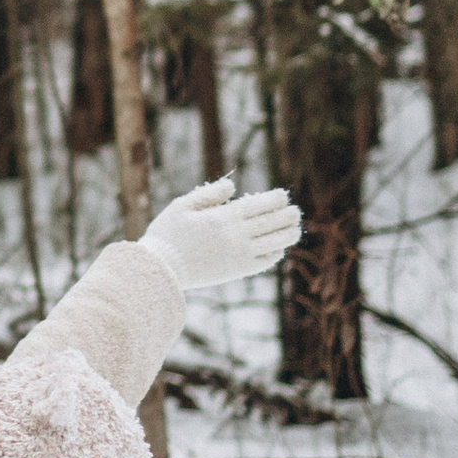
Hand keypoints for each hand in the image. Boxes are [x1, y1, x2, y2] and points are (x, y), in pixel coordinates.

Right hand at [144, 178, 302, 293]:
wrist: (162, 270)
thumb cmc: (167, 235)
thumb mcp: (182, 207)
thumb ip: (208, 195)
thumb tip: (232, 186)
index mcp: (223, 217)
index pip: (258, 205)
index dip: (274, 199)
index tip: (283, 195)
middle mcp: (236, 235)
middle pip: (270, 222)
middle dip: (286, 215)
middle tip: (296, 211)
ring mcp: (240, 254)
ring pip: (273, 242)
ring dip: (287, 234)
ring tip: (295, 229)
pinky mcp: (238, 270)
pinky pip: (264, 261)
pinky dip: (275, 254)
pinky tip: (278, 249)